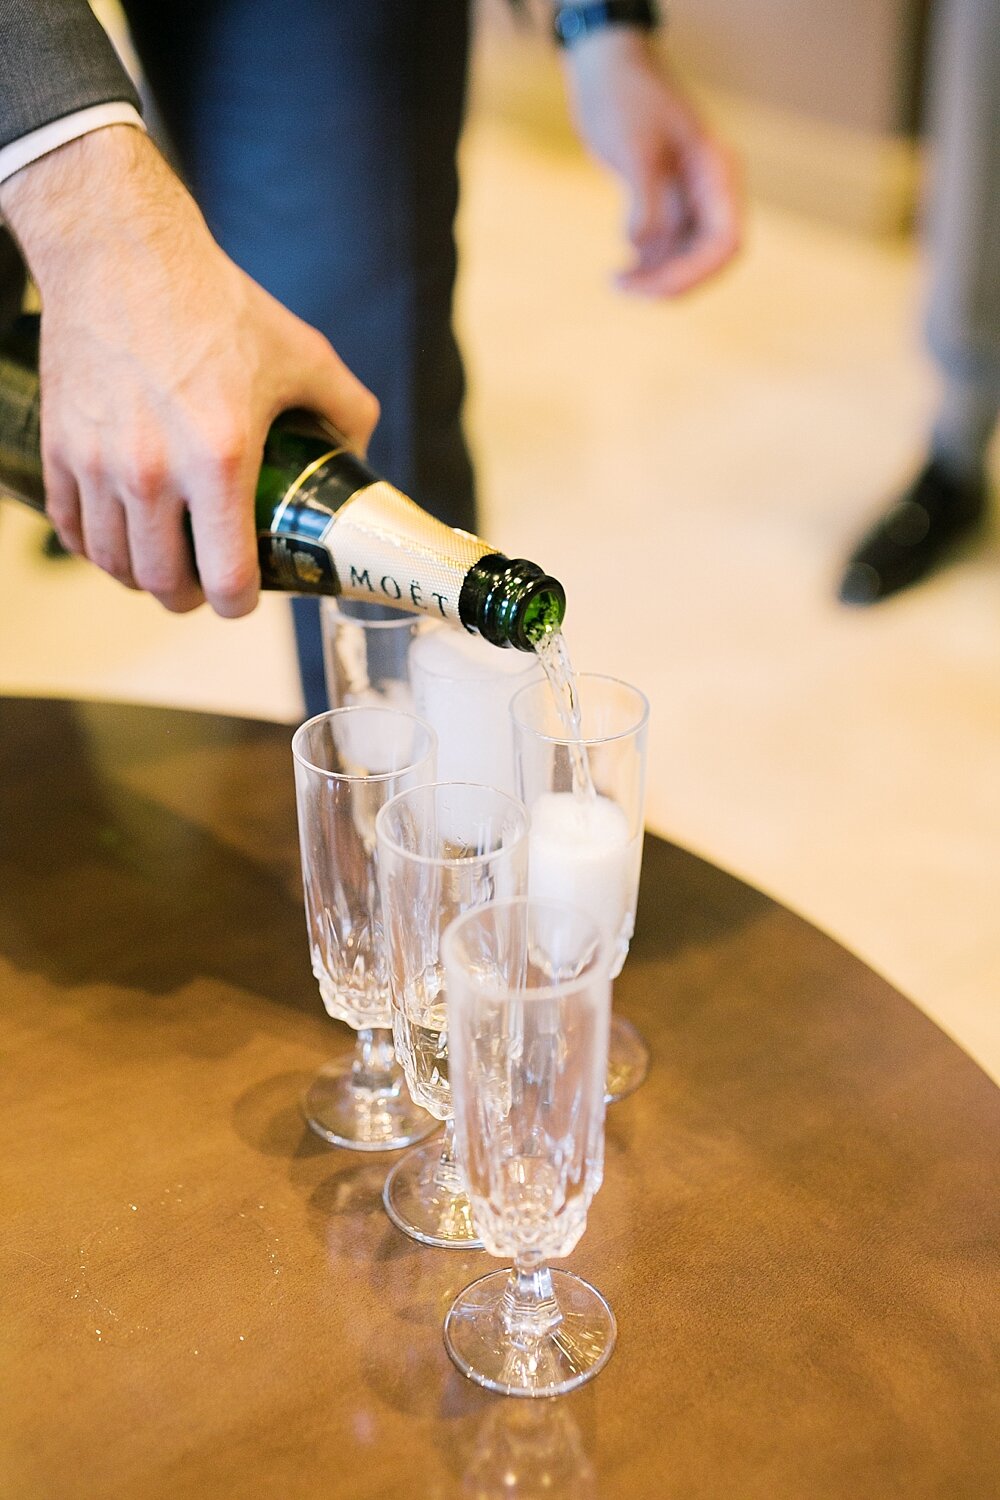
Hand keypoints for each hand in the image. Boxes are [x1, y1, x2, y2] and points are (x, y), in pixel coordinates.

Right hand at [0, 127, 378, 615]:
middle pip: (164, 584)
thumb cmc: (214, 302)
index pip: (226, 577)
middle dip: (189, 599)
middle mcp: (152, 470)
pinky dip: (93, 546)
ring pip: (113, 563)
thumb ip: (346, 408)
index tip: (245, 597)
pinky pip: (70, 527)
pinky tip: (116, 538)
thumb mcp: (301, 353)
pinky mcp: (59, 447)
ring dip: (141, 576)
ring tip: (162, 564)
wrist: (121, 252)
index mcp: (219, 457)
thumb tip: (361, 451)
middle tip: (203, 588)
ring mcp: (98, 462)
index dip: (239, 605)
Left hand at [561, 29, 740, 296]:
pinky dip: (646, 264)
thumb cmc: (623, 97)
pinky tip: (620, 272)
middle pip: (707, 258)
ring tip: (616, 283)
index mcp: (717, 172)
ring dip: (655, 278)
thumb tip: (644, 247)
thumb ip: (646, 200)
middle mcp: (711, 188)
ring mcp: (690, 196)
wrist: (604, 66)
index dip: (695, 274)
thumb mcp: (634, 148)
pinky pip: (667, 247)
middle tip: (626, 291)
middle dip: (671, 282)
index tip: (653, 289)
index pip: (725, 242)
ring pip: (685, 258)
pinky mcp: (667, 200)